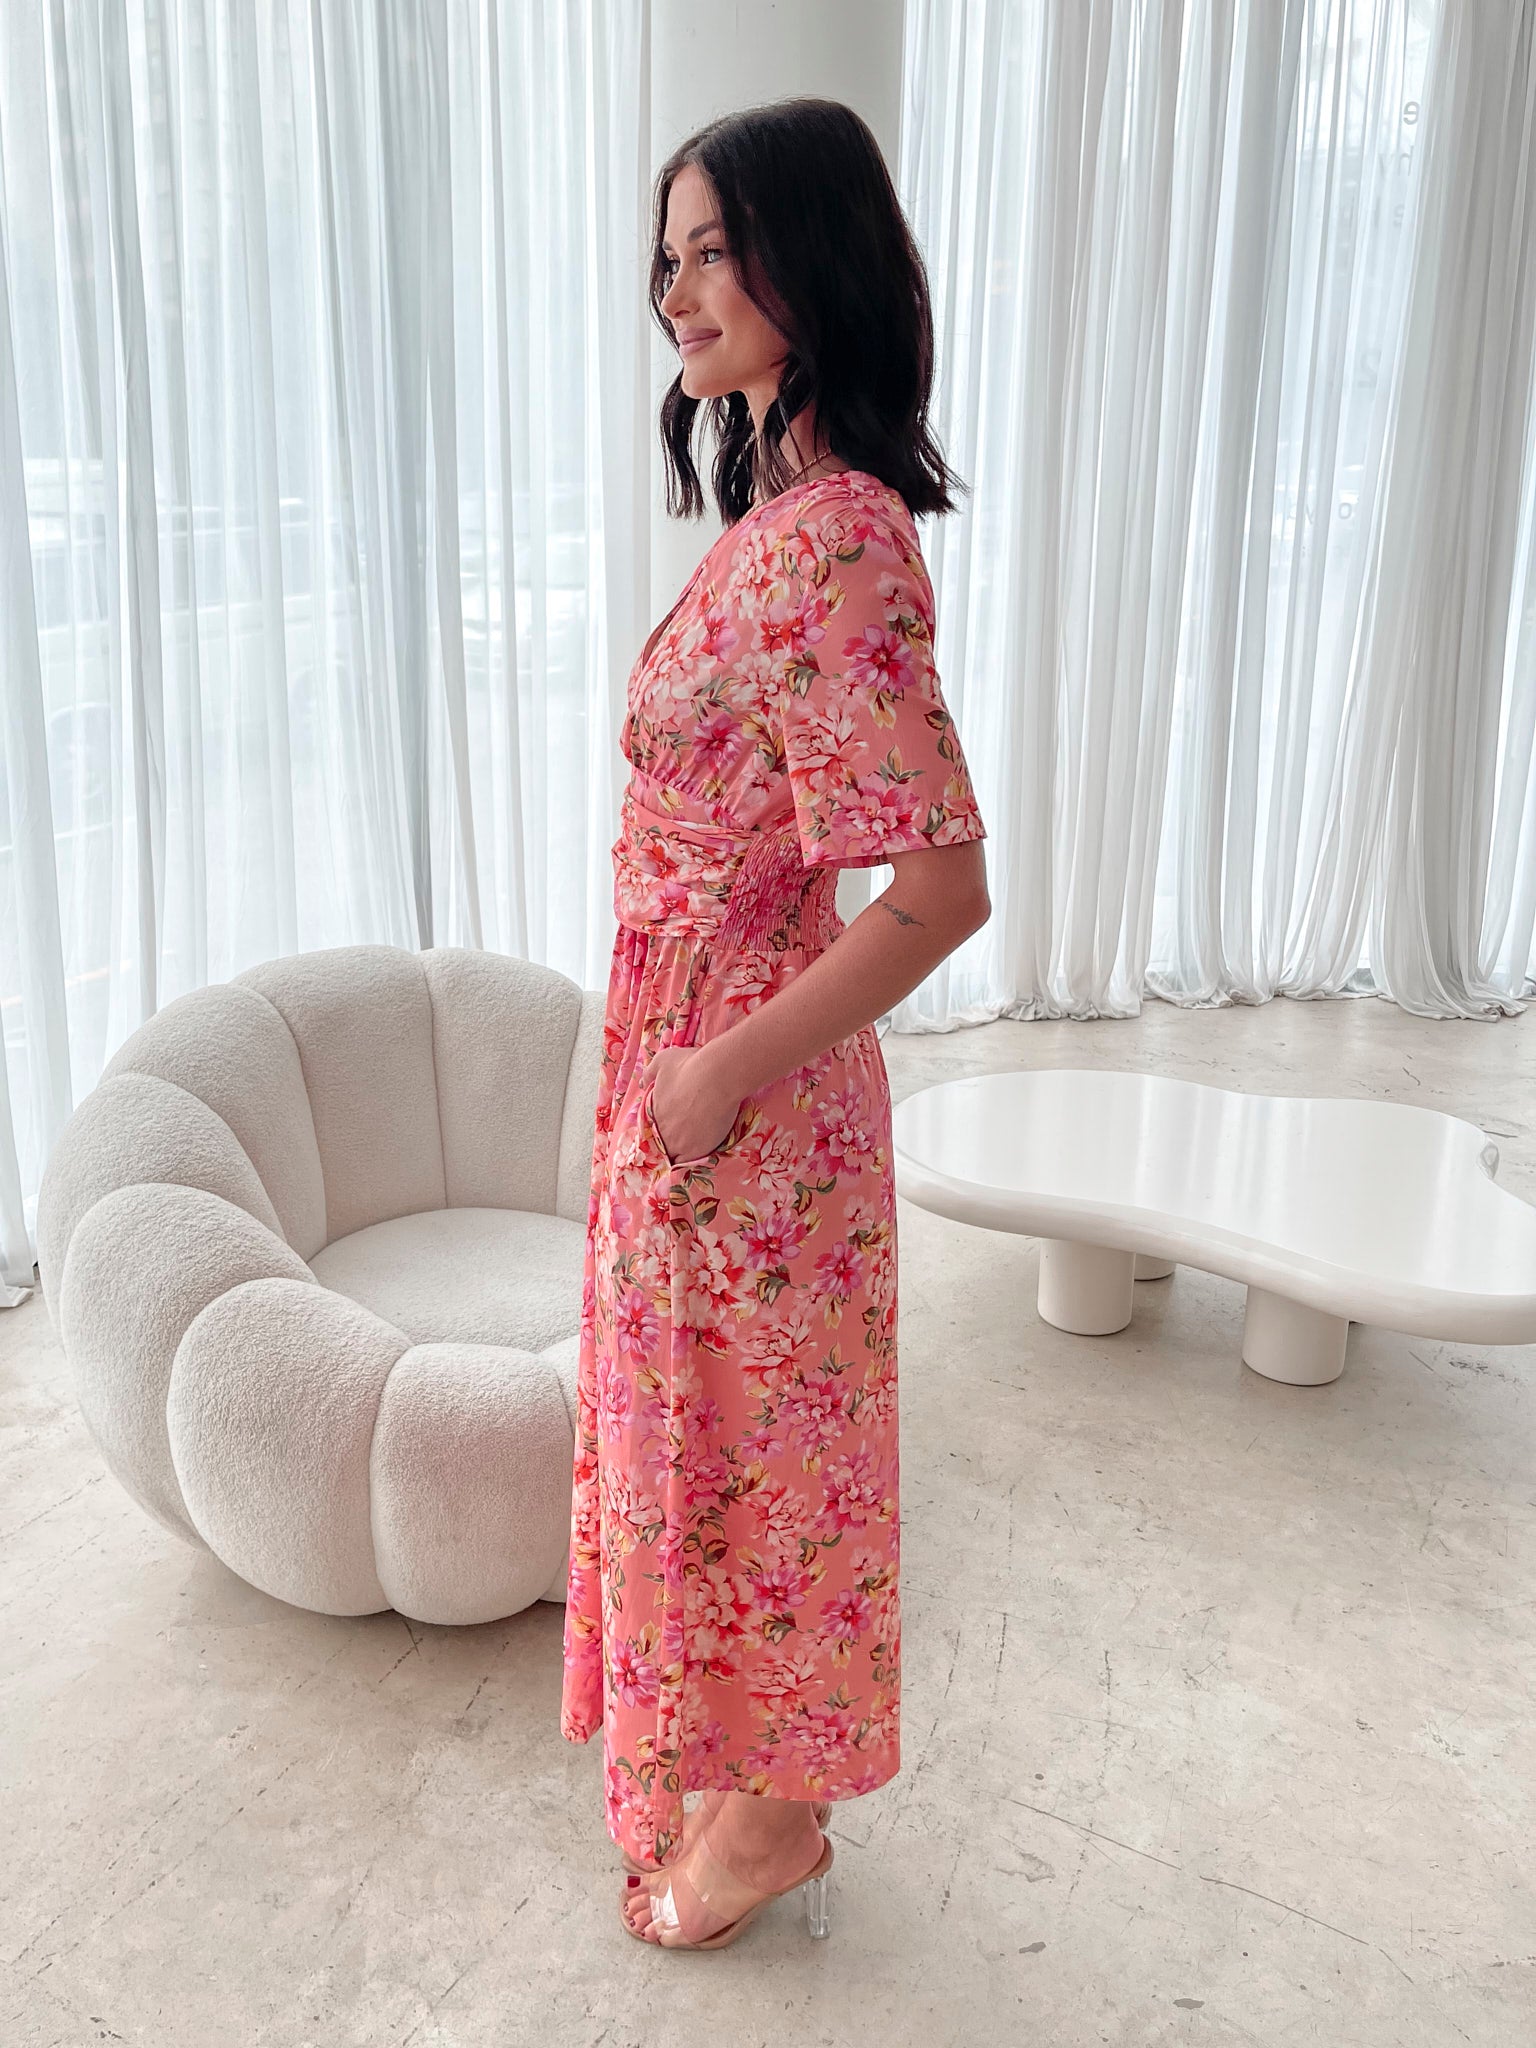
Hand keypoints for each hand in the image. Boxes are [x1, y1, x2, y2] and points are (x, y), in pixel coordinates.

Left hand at [646, 1045, 740, 1165]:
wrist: (717, 1077)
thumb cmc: (690, 1066)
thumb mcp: (663, 1061)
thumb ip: (650, 1073)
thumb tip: (642, 1082)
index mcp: (654, 1111)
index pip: (652, 1128)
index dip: (661, 1128)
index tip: (671, 1126)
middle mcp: (663, 1130)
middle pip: (662, 1143)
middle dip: (669, 1142)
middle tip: (683, 1138)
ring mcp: (679, 1143)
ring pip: (674, 1156)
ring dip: (680, 1153)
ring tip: (690, 1150)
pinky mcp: (697, 1150)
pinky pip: (689, 1163)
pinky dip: (692, 1161)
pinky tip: (698, 1156)